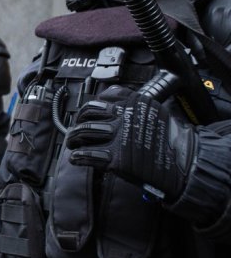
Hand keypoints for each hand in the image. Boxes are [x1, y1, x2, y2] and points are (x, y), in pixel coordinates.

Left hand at [65, 85, 195, 199]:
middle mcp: (123, 116)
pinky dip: (78, 156)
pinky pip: (88, 155)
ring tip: (72, 143)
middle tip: (74, 129)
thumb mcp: (152, 109)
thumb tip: (108, 94)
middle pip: (87, 113)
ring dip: (73, 138)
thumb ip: (130, 102)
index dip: (88, 108)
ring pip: (84, 132)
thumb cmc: (169, 138)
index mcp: (132, 102)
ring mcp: (119, 137)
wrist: (185, 162)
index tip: (84, 114)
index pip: (101, 98)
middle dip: (77, 122)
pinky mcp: (117, 158)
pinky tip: (75, 158)